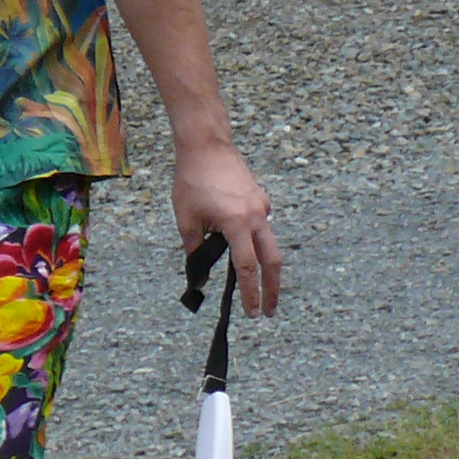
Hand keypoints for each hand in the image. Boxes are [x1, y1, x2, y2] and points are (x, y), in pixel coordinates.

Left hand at [174, 140, 283, 315]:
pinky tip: (239, 237)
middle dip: (272, 289)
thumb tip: (200, 274)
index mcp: (237, 224)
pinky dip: (255, 239)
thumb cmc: (192, 180)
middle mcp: (256, 217)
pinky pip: (262, 226)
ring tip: (260, 285)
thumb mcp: (186, 218)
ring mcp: (263, 207)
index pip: (246, 268)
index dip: (250, 293)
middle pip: (272, 262)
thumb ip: (194, 248)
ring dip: (267, 267)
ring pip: (271, 245)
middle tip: (268, 310)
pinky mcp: (262, 199)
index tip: (253, 312)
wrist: (207, 146)